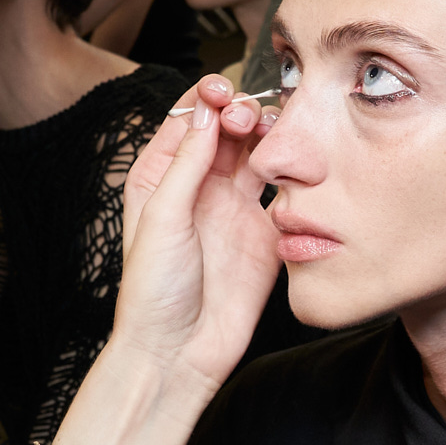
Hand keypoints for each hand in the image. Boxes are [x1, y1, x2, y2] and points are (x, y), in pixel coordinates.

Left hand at [109, 76, 282, 396]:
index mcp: (161, 177)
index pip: (188, 119)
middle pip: (228, 128)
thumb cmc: (153, 292)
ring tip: (270, 135)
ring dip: (267, 136)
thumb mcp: (162, 218)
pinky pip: (284, 191)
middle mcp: (199, 187)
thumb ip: (187, 163)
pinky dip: (292, 173)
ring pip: (258, 153)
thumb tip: (207, 113)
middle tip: (247, 118)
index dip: (207, 98)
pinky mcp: (264, 233)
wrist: (179, 352)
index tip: (222, 92)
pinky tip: (292, 168)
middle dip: (241, 112)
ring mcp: (233, 208)